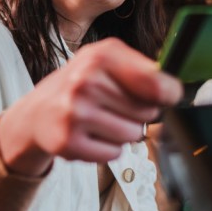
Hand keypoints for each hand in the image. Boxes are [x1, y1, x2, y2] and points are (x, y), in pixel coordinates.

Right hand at [0, 39, 181, 174]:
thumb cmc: (81, 85)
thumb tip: (175, 90)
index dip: (168, 94)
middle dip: (138, 114)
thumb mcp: (107, 62)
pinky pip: (114, 153)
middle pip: (148, 113)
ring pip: (133, 135)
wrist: (36, 113)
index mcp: (101, 57)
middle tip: (115, 107)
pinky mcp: (68, 142)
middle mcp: (86, 82)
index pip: (156, 83)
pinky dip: (108, 149)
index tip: (166, 96)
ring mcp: (75, 113)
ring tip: (101, 121)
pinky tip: (91, 135)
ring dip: (123, 133)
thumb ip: (143, 70)